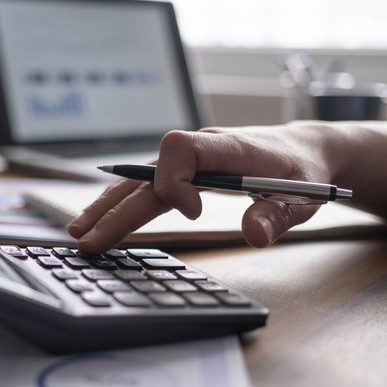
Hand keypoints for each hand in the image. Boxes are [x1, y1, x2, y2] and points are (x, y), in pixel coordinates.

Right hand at [68, 126, 334, 252]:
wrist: (305, 151)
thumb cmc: (304, 172)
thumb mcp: (304, 198)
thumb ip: (277, 215)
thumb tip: (253, 237)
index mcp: (228, 148)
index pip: (181, 148)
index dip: (175, 181)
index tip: (194, 212)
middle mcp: (202, 149)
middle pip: (147, 171)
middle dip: (117, 205)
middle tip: (89, 238)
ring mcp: (191, 161)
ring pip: (140, 178)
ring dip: (110, 205)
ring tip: (81, 231)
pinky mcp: (188, 172)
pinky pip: (149, 185)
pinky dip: (125, 203)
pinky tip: (105, 218)